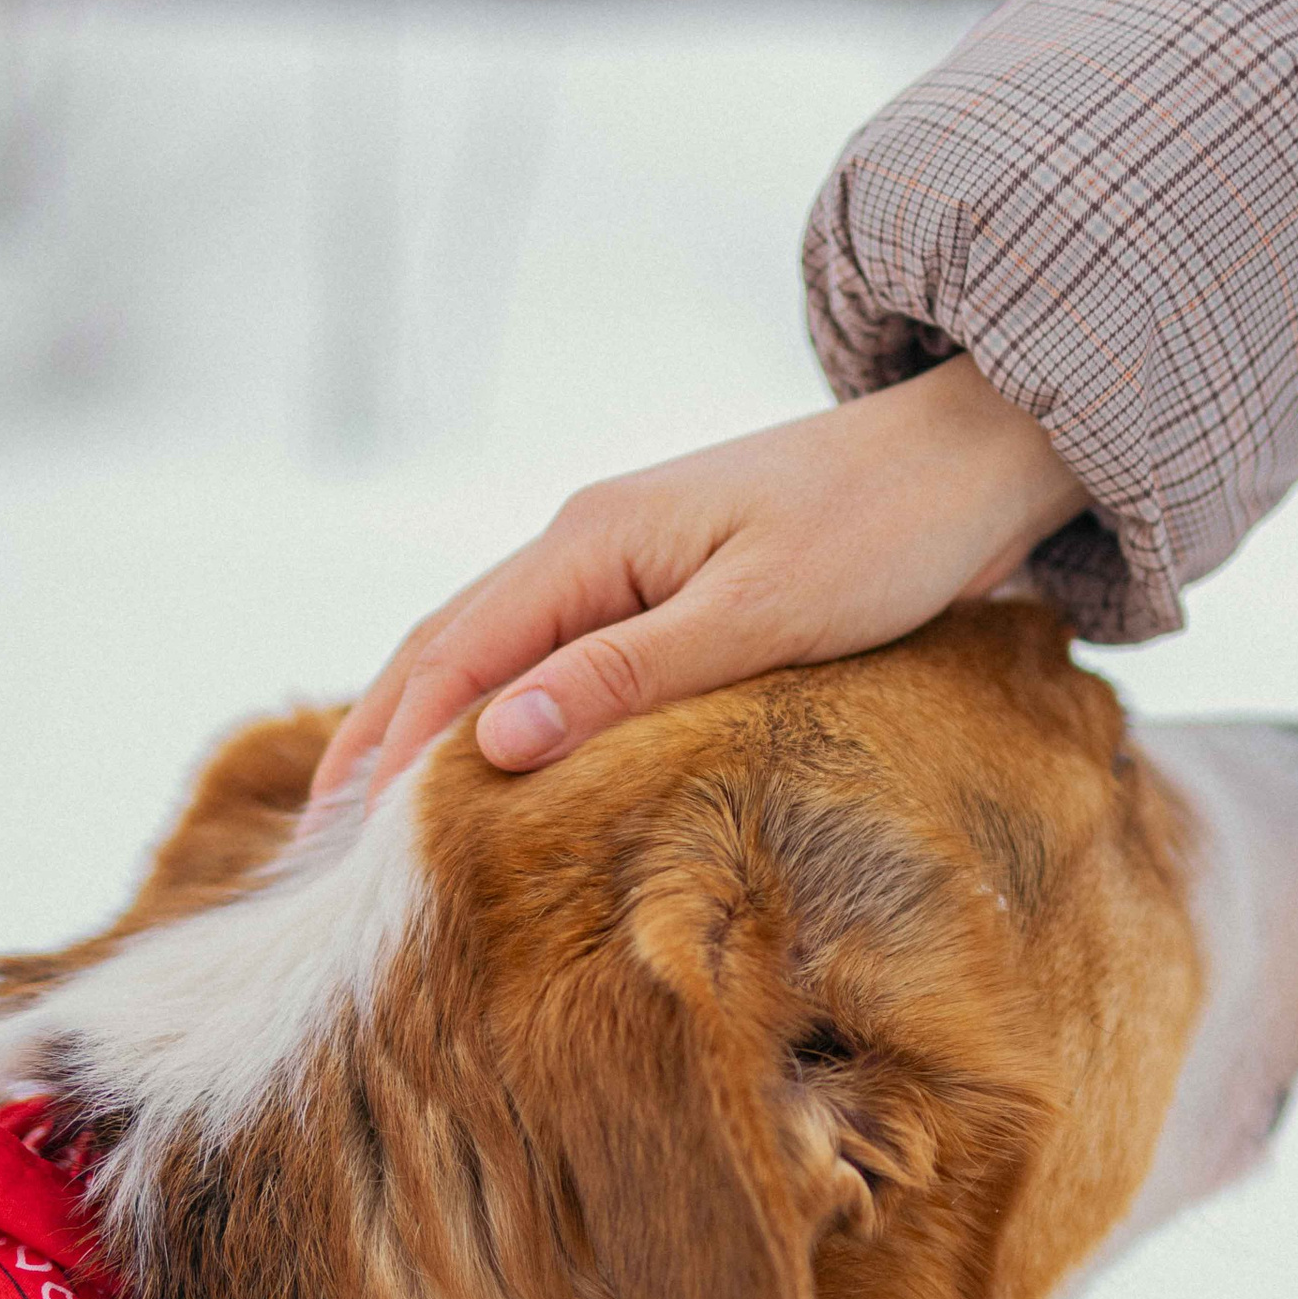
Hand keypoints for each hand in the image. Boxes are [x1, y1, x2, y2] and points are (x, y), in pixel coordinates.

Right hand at [313, 354, 1080, 798]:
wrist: (976, 456)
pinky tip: (495, 759)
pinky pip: (556, 651)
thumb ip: (626, 677)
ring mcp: (627, 559)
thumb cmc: (885, 532)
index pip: (454, 654)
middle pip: (449, 646)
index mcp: (594, 540)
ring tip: (381, 817)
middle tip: (321, 842)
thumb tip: (489, 742)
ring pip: (495, 648)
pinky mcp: (671, 583)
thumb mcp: (760, 614)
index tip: (343, 841)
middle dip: (378, 739)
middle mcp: (590, 541)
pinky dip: (504, 709)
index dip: (388, 748)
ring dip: (431, 726)